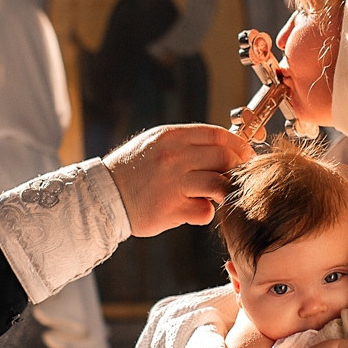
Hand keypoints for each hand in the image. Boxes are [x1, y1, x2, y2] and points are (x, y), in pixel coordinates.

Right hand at [104, 125, 250, 236]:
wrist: (102, 196)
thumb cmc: (131, 171)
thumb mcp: (155, 144)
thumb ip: (185, 143)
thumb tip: (223, 146)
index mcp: (171, 137)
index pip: (218, 135)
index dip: (238, 145)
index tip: (245, 154)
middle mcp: (174, 157)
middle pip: (225, 158)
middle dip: (237, 169)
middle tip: (234, 178)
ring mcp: (173, 183)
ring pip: (219, 184)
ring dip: (223, 192)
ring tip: (213, 196)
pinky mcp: (171, 209)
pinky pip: (204, 210)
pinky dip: (204, 213)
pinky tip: (191, 211)